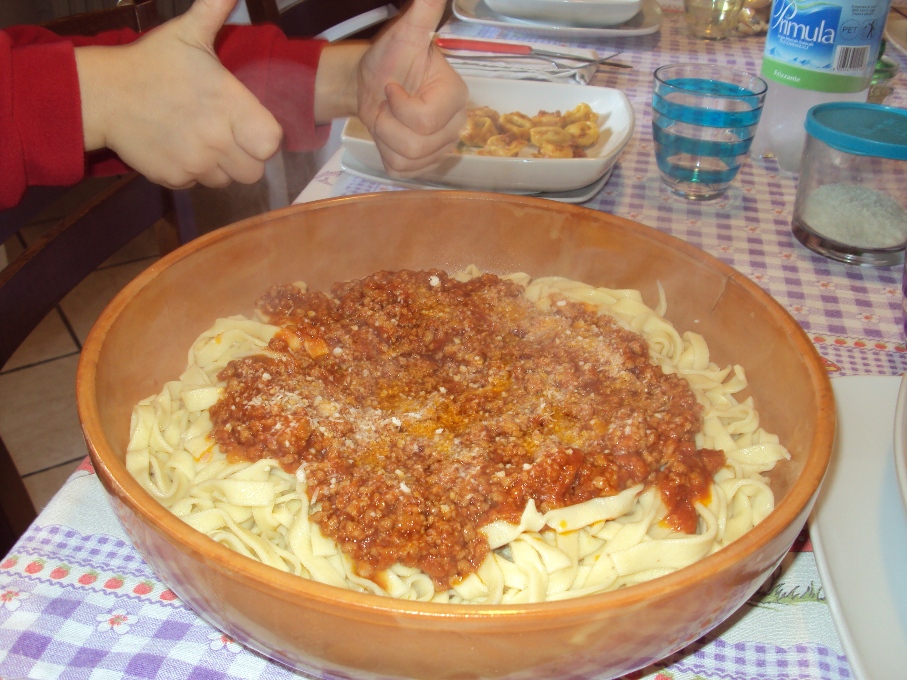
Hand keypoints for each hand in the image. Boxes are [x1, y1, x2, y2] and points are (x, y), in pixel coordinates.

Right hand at [75, 0, 282, 188]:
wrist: (104, 94)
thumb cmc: (152, 63)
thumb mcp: (188, 33)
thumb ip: (215, 10)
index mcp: (228, 105)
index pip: (270, 143)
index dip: (264, 138)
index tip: (251, 127)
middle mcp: (215, 139)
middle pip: (253, 171)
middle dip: (245, 157)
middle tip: (226, 135)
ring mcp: (194, 162)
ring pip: (227, 181)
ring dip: (221, 166)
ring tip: (202, 140)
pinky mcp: (175, 178)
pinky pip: (199, 185)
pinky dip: (194, 172)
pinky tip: (180, 148)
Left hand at [356, 0, 467, 174]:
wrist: (371, 83)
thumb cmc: (389, 59)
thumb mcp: (403, 34)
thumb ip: (423, 12)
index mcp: (456, 98)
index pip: (425, 121)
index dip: (397, 105)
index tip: (390, 87)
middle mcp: (455, 127)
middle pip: (415, 144)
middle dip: (387, 122)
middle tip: (385, 103)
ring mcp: (441, 150)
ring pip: (405, 160)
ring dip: (384, 137)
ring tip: (386, 117)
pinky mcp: (423, 166)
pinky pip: (399, 171)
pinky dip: (385, 153)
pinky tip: (390, 134)